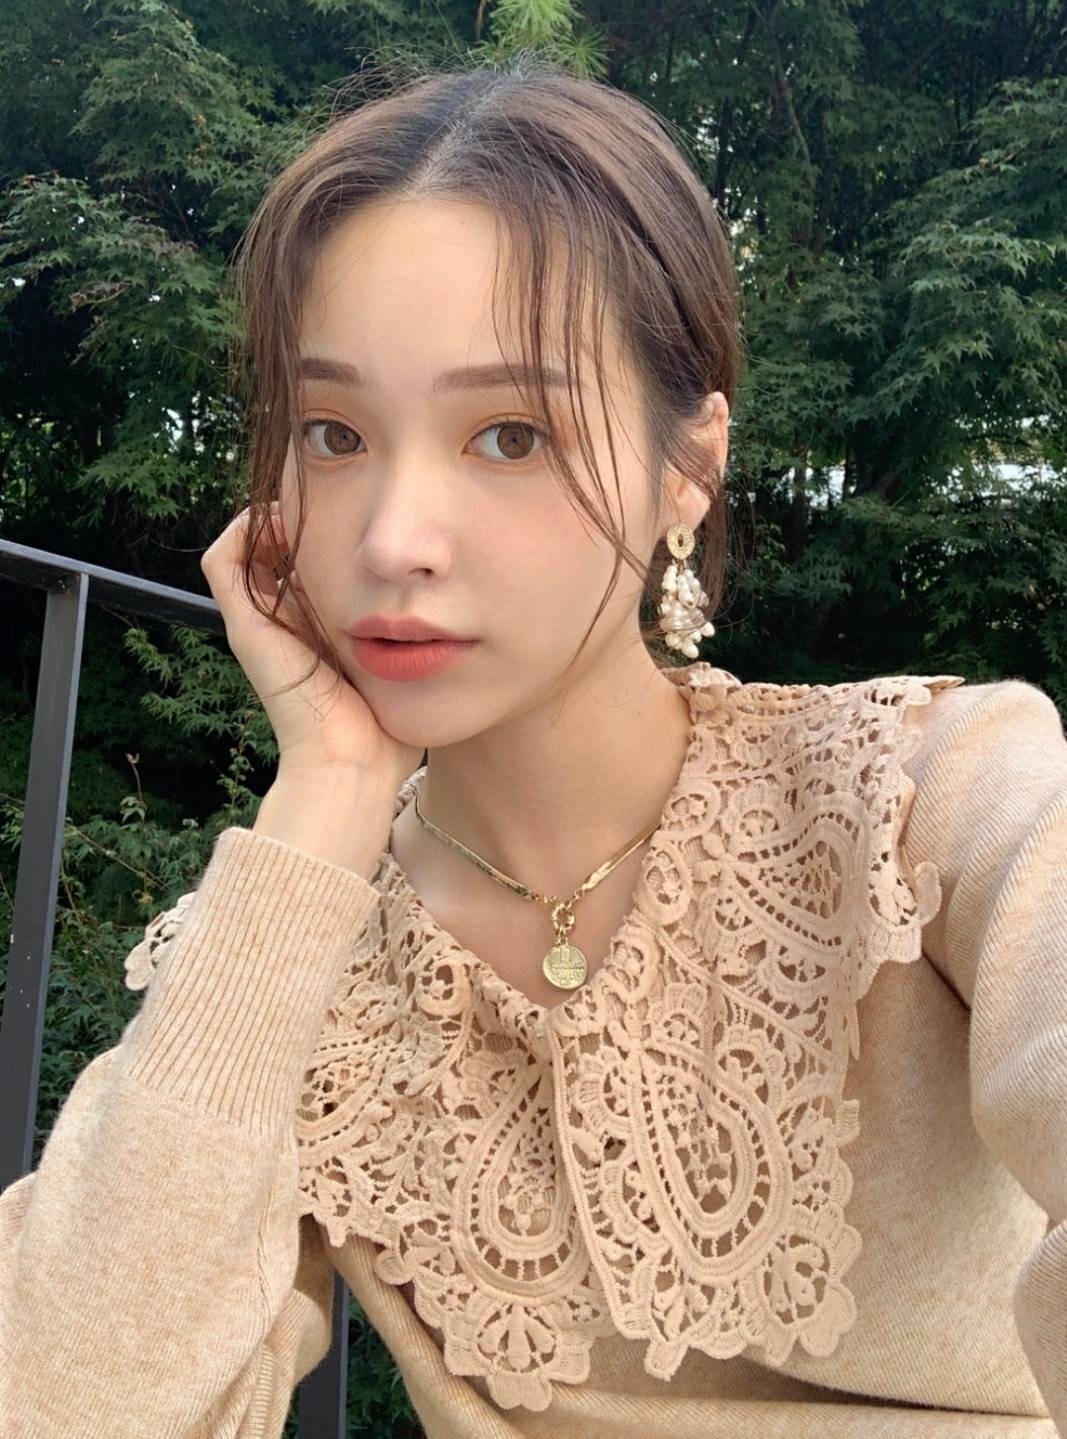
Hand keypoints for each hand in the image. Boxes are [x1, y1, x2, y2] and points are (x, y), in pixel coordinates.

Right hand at [199, 501, 424, 786]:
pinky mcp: (244, 626)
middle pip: (275, 552)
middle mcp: (281, 623)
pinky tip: (284, 517)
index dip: (327, 535)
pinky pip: (225, 560)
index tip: (361, 516)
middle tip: (337, 498)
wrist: (352, 764)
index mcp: (315, 631)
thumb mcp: (405, 667)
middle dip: (304, 519)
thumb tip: (443, 611)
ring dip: (273, 517)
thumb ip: (416, 641)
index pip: (307, 567)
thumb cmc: (385, 729)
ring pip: (245, 548)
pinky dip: (247, 529)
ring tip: (310, 502)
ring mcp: (258, 624)